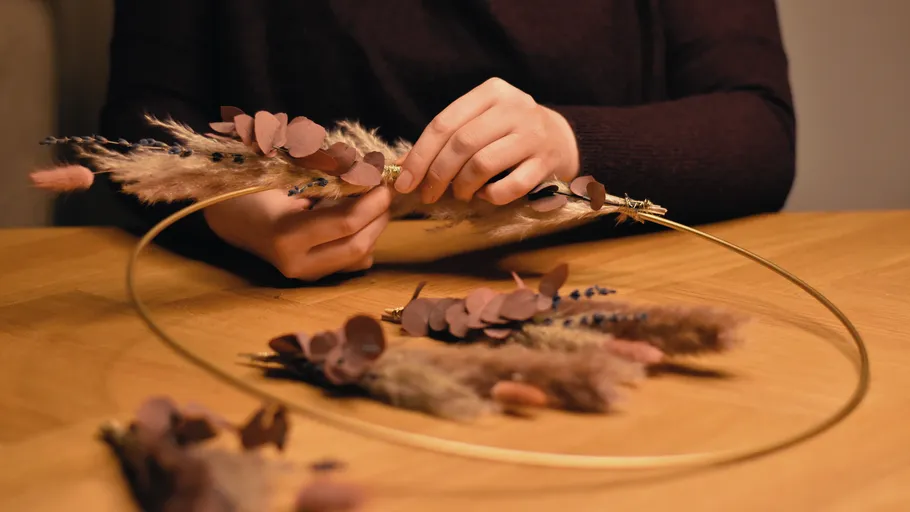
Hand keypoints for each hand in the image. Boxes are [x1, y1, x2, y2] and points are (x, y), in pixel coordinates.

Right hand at [203, 186, 390, 280]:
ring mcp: (307, 274)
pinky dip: (364, 238)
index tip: (386, 181)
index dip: (373, 202)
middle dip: (379, 216)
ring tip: (372, 201)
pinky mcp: (316, 276)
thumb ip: (329, 174)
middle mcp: (297, 263)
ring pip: (360, 256)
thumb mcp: (289, 173)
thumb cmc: (258, 186)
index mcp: (286, 235)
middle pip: (359, 245)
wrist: (235, 217)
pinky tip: (359, 218)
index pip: (345, 223)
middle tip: (385, 190)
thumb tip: (370, 170)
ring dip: (375, 227)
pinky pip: (354, 261)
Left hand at [394, 77, 579, 204]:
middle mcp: (514, 107)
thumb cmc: (507, 133)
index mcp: (491, 92)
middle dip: (437, 174)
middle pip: (461, 143)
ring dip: (464, 186)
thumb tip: (400, 166)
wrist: (562, 139)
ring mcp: (533, 134)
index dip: (419, 156)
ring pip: (483, 163)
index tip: (404, 182)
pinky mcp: (547, 162)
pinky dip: (492, 196)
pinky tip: (488, 195)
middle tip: (428, 195)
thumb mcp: (478, 123)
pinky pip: (510, 186)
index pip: (444, 123)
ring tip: (461, 194)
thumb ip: (445, 139)